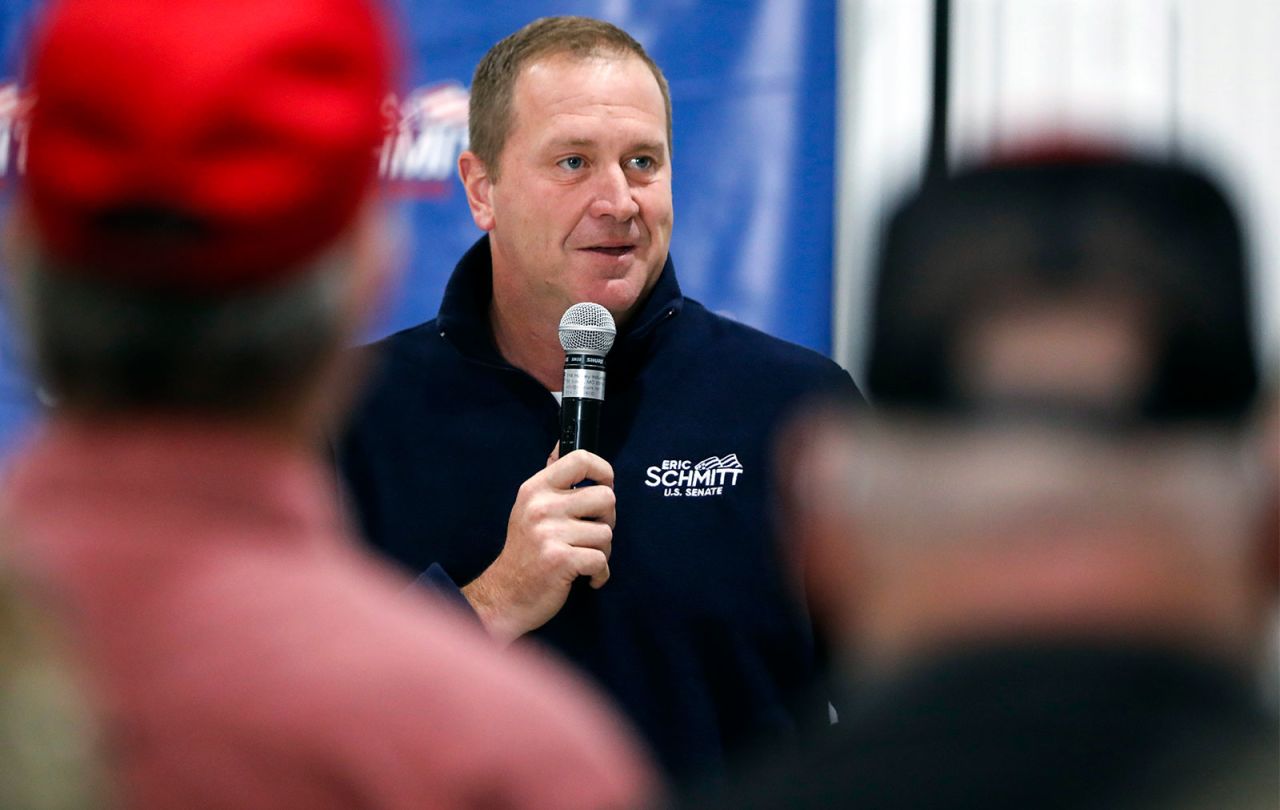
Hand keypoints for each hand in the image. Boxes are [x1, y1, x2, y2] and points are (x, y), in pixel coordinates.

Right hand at [462, 448, 615, 644]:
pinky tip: (586, 577)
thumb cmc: (524, 552)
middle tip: (592, 534)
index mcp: (535, 488)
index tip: (606, 487)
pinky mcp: (560, 559)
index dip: (604, 471)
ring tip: (584, 558)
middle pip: (606, 498)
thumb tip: (561, 443)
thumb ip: (550, 478)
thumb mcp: (528, 507)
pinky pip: (601, 560)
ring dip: (603, 551)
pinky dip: (600, 573)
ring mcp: (549, 532)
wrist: (504, 596)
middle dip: (608, 519)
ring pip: (606, 533)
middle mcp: (541, 506)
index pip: (580, 459)